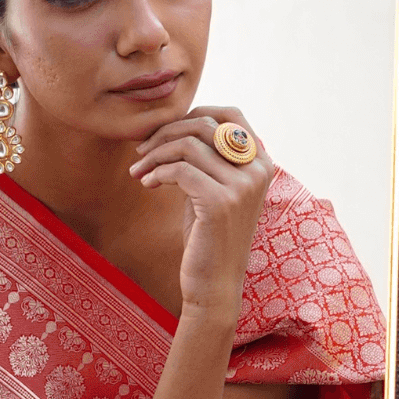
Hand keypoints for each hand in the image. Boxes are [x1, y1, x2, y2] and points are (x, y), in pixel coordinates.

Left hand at [130, 104, 273, 328]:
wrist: (214, 285)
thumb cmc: (208, 238)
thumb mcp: (211, 190)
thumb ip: (207, 160)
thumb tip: (176, 125)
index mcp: (260, 162)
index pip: (231, 114)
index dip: (194, 114)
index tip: (165, 132)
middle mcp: (257, 170)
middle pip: (205, 125)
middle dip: (165, 132)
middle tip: (141, 150)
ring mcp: (242, 186)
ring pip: (189, 145)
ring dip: (155, 153)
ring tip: (138, 170)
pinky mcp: (220, 202)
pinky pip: (180, 170)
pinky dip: (157, 172)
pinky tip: (145, 184)